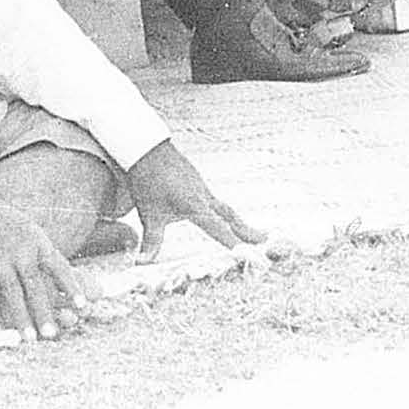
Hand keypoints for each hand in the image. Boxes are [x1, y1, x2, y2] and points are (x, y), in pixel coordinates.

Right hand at [0, 196, 87, 340]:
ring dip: (21, 317)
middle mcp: (19, 251)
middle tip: (53, 334)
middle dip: (44, 311)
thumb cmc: (9, 227)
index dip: (71, 287)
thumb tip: (83, 285)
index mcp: (38, 243)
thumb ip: (52, 260)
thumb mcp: (34, 234)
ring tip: (30, 339)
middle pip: (35, 285)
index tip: (83, 306)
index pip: (59, 268)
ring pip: (11, 292)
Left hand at [124, 141, 264, 260]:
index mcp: (195, 204)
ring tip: (251, 233)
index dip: (235, 243)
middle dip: (247, 231)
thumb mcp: (149, 213)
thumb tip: (143, 262)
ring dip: (237, 221)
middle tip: (265, 242)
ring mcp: (201, 186)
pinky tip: (222, 215)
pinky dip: (223, 211)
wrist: (142, 146)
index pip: (219, 229)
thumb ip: (151, 241)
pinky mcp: (196, 180)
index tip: (250, 254)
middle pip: (230, 217)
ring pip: (223, 207)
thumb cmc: (145, 177)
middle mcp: (203, 196)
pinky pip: (214, 200)